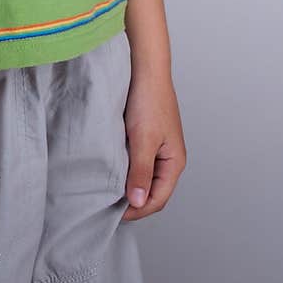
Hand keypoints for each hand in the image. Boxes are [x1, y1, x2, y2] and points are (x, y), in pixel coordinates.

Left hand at [120, 67, 186, 221]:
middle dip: (133, 201)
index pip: (158, 199)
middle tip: (108, 205)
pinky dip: (126, 170)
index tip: (114, 214)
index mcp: (174, 162)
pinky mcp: (146, 138)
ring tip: (107, 190)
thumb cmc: (148, 101)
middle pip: (152, 191)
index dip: (137, 210)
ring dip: (128, 185)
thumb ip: (140, 172)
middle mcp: (168, 158)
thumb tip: (137, 202)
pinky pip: (137, 163)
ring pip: (143, 177)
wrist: (145, 69)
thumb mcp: (142, 140)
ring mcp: (157, 148)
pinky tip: (111, 169)